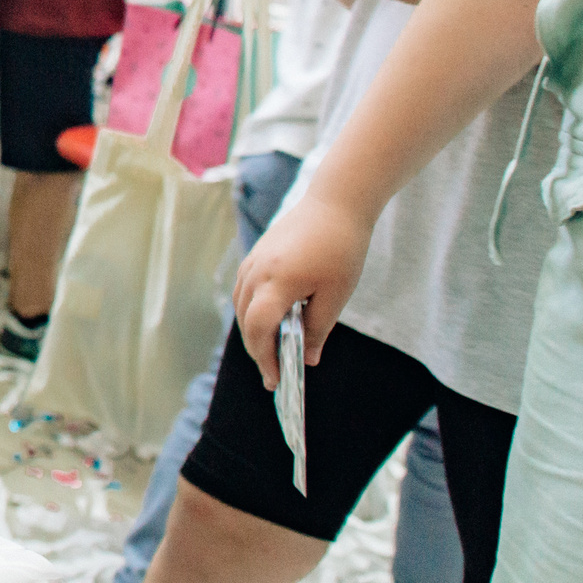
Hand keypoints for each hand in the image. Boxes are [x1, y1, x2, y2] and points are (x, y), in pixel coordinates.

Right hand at [233, 191, 374, 386]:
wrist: (335, 203)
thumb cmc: (342, 248)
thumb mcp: (337, 294)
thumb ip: (319, 328)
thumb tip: (309, 358)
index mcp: (278, 282)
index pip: (259, 328)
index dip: (264, 357)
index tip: (276, 380)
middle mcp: (257, 271)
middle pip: (245, 320)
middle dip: (256, 350)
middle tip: (273, 374)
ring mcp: (253, 261)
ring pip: (241, 305)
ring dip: (252, 330)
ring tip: (270, 351)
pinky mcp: (256, 254)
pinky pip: (244, 289)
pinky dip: (251, 311)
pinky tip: (268, 320)